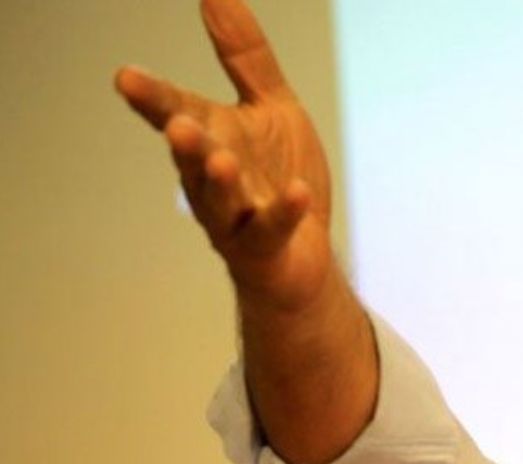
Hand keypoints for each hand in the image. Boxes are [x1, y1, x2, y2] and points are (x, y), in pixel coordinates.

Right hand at [115, 0, 331, 313]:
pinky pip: (272, 229)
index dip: (151, 97)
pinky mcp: (265, 247)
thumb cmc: (279, 177)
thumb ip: (245, 57)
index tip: (126, 77)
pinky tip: (297, 193)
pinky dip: (283, 212)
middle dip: (183, 143)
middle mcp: (212, 179)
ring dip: (219, 181)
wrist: (303, 253)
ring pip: (219, 200)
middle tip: (177, 123)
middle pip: (191, 158)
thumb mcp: (273, 108)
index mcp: (211, 138)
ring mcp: (236, 218)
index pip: (174, 111)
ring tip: (221, 159)